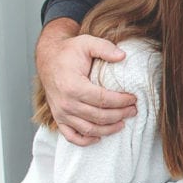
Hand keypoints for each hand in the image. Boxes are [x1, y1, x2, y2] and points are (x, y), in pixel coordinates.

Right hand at [35, 19, 136, 144]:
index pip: (103, 100)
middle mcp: (66, 103)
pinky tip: (99, 137)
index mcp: (73, 86)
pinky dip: (86, 140)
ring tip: (123, 123)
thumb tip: (123, 56)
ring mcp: (61, 113)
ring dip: (108, 129)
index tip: (133, 98)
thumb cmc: (68, 52)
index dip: (121, 101)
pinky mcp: (59, 118)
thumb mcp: (86, 43)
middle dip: (120, 115)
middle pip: (99, 116)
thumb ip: (105, 48)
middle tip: (133, 110)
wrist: (48, 58)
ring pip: (89, 129)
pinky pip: (71, 136)